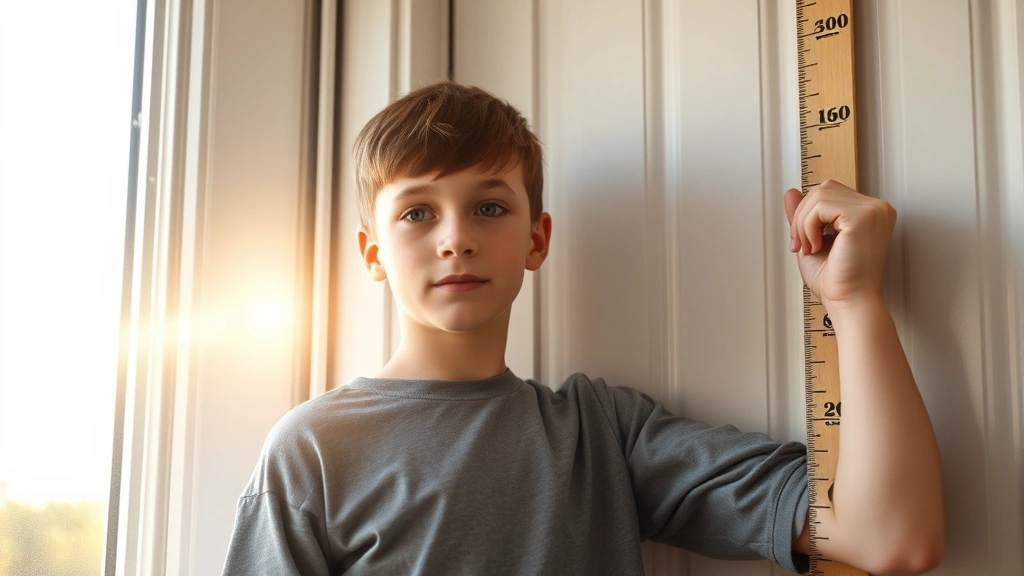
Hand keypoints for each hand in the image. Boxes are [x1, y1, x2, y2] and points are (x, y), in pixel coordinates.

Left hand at [783, 180, 896, 312]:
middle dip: (803, 217)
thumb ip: (804, 215)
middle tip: (801, 247)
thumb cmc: (837, 281)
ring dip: (803, 224)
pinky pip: (821, 205)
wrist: (848, 303)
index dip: (808, 214)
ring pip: (820, 195)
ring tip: (810, 248)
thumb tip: (790, 192)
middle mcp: (877, 208)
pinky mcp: (863, 217)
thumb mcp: (812, 239)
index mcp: (870, 213)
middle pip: (824, 189)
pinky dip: (809, 226)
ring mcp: (873, 210)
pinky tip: (816, 247)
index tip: (802, 243)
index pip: (830, 193)